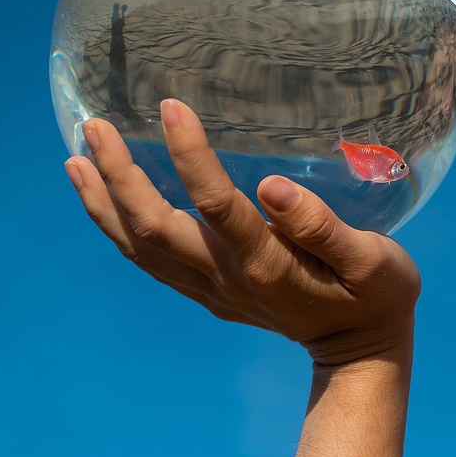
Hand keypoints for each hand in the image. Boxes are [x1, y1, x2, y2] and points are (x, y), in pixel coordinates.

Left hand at [63, 99, 420, 364]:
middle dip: (120, 177)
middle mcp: (228, 279)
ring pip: (141, 249)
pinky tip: (106, 200)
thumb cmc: (379, 296)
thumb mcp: (373, 262)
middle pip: (155, 229)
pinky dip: (120, 228)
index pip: (216, 204)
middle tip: (94, 125)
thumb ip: (322, 226)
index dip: (190, 155)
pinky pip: (151, 261)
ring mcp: (214, 290)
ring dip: (105, 204)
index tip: (170, 106)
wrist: (361, 350)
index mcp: (268, 264)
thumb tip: (273, 186)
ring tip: (76, 158)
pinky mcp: (211, 293)